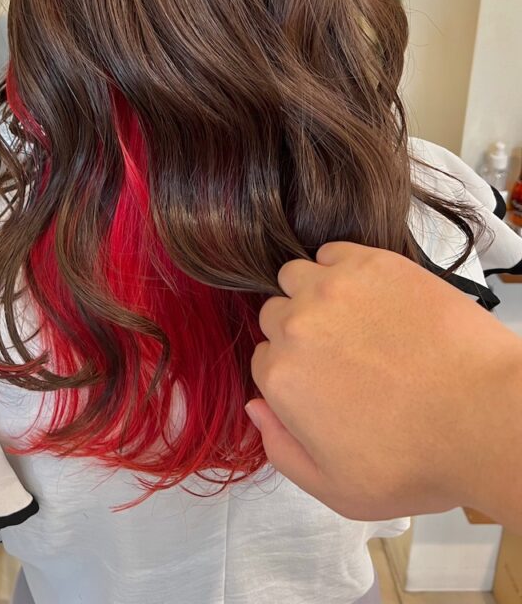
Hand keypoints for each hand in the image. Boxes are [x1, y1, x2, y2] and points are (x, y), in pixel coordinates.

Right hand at [247, 243, 521, 525]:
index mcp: (282, 378)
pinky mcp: (372, 263)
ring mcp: (333, 288)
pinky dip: (342, 268)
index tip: (321, 380)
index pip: (263, 359)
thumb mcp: (339, 490)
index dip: (292, 372)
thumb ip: (282, 450)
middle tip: (340, 353)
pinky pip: (333, 251)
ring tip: (351, 319)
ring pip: (297, 276)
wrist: (485, 416)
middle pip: (276, 314)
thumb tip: (255, 408)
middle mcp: (297, 325)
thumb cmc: (420, 458)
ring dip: (312, 293)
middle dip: (299, 332)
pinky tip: (370, 296)